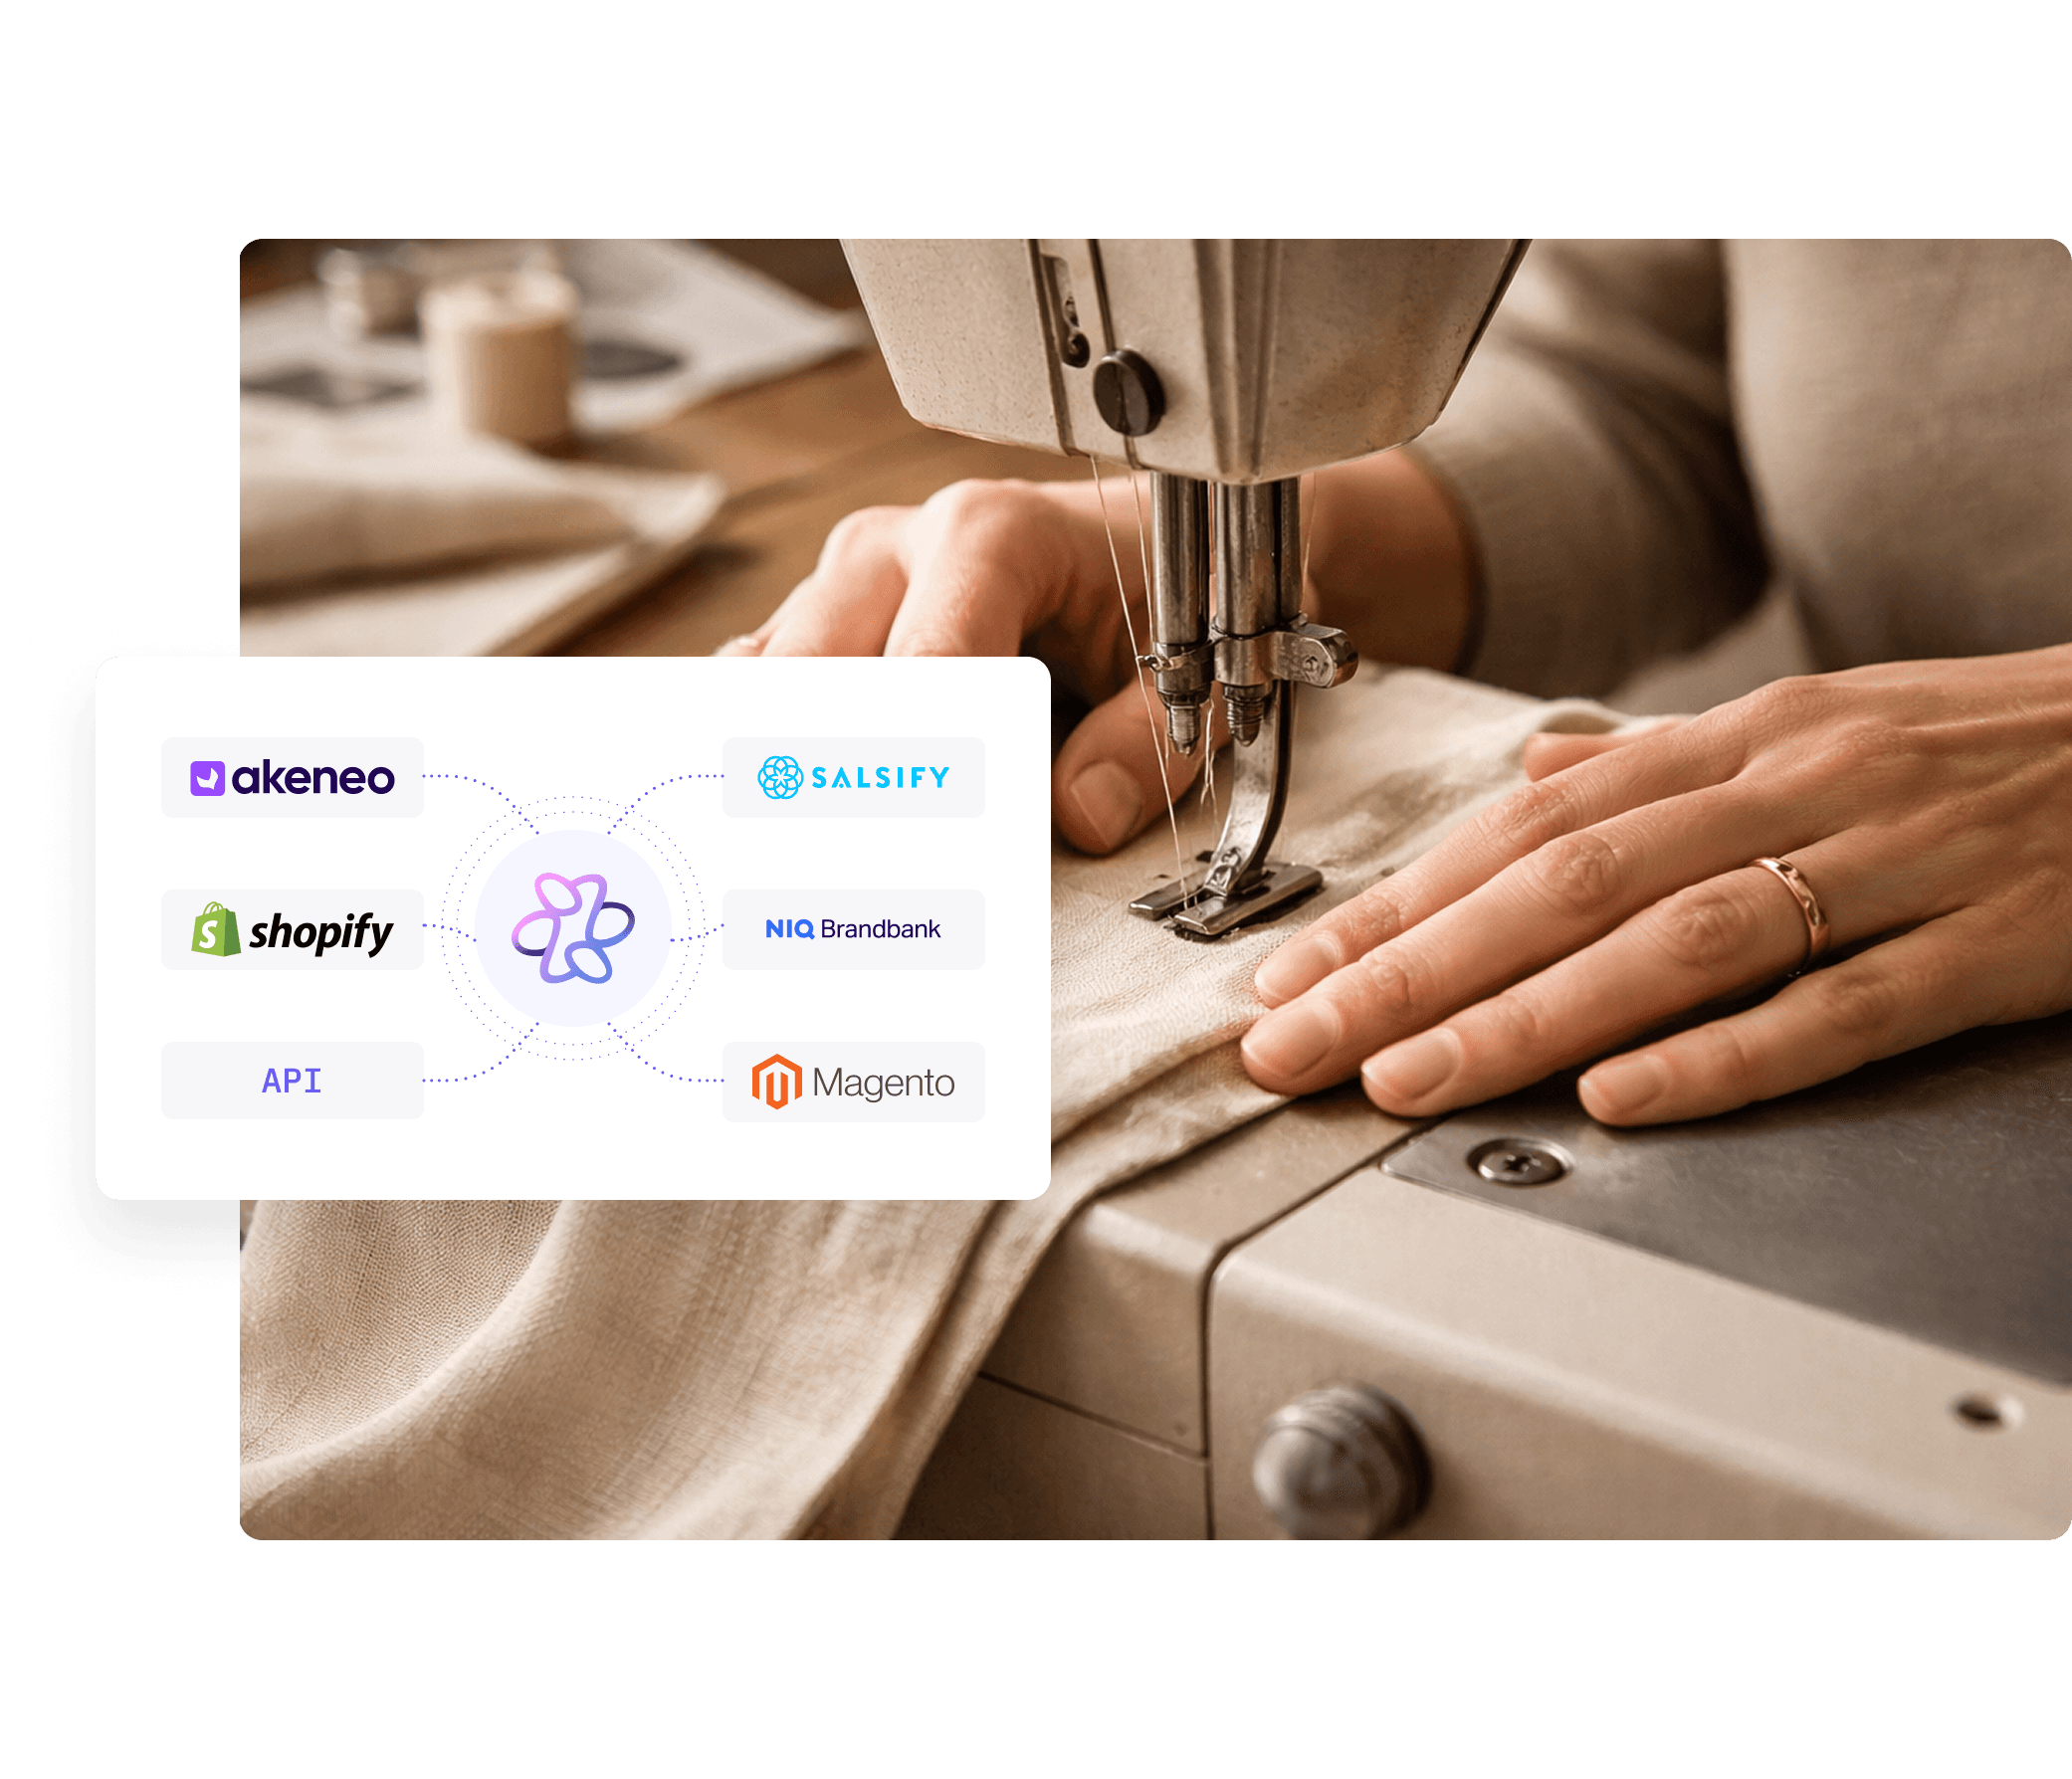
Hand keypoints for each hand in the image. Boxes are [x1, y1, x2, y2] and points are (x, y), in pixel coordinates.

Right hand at [721, 451, 1476, 853]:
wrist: (1150, 542)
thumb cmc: (1167, 596)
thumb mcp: (1198, 664)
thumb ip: (1148, 737)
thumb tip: (1079, 813)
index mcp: (990, 534)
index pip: (926, 660)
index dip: (920, 761)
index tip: (924, 852)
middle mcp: (895, 549)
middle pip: (815, 670)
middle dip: (829, 777)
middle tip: (853, 882)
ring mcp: (843, 586)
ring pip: (765, 682)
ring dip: (781, 771)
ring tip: (798, 867)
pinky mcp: (818, 629)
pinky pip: (759, 692)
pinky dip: (768, 760)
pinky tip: (781, 831)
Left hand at [1239, 647, 2071, 1124]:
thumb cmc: (1990, 745)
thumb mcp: (1820, 724)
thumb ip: (1667, 767)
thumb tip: (1539, 775)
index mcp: (1745, 738)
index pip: (1528, 822)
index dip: (1399, 901)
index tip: (1297, 972)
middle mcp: (1798, 783)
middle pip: (1565, 881)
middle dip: (1409, 969)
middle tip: (1297, 1043)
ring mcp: (1894, 862)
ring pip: (1674, 942)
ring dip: (1522, 1017)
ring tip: (1406, 1079)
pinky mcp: (1989, 944)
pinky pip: (1838, 1006)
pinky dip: (1721, 1057)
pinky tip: (1620, 1100)